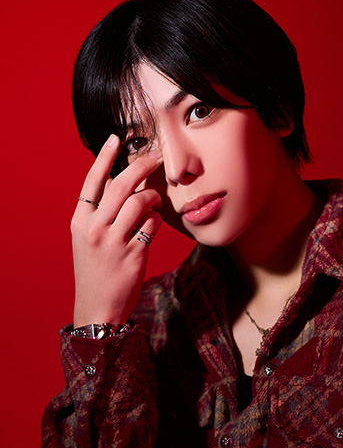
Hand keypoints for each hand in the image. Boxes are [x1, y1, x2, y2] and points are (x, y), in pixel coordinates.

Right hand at [71, 134, 162, 326]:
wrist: (98, 308)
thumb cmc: (97, 271)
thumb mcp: (89, 240)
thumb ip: (101, 213)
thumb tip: (120, 183)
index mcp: (80, 221)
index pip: (92, 181)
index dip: (104, 157)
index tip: (116, 139)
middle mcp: (94, 228)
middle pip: (120, 185)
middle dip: (141, 165)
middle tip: (156, 156)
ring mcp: (114, 241)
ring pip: (139, 202)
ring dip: (153, 196)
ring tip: (157, 200)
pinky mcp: (134, 254)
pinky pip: (152, 224)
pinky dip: (157, 219)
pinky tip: (155, 222)